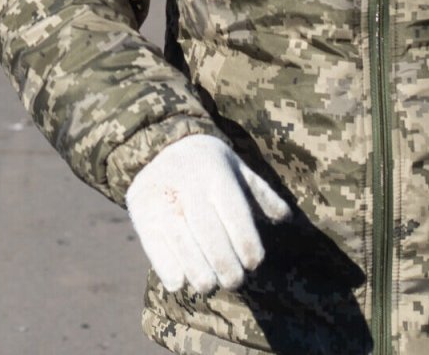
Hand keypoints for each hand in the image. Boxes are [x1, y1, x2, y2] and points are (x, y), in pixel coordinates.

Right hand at [125, 135, 291, 295]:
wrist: (163, 143)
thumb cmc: (211, 165)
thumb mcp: (238, 170)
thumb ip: (262, 195)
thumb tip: (287, 218)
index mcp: (216, 173)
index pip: (235, 214)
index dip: (246, 243)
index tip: (254, 264)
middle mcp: (188, 184)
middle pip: (208, 232)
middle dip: (224, 263)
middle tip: (234, 283)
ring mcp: (161, 197)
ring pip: (181, 241)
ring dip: (196, 270)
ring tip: (208, 286)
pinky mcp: (141, 209)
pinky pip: (154, 243)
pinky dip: (166, 266)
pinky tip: (179, 283)